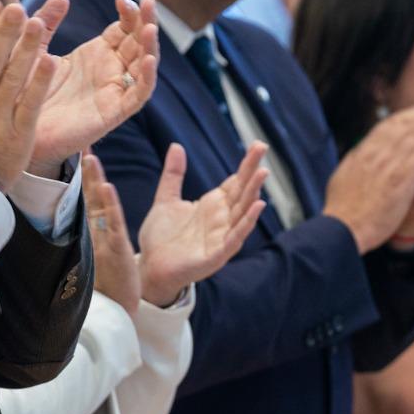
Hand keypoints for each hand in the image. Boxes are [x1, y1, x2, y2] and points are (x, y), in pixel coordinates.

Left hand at [28, 0, 158, 171]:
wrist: (18, 129)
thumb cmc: (28, 90)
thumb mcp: (36, 50)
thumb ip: (46, 23)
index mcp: (96, 54)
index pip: (124, 28)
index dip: (129, 13)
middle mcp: (110, 70)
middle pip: (139, 42)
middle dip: (146, 22)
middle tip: (149, 2)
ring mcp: (114, 91)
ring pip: (144, 66)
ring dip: (151, 47)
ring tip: (150, 28)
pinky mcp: (113, 113)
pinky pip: (138, 96)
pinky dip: (147, 78)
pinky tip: (149, 61)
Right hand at [84, 152, 140, 317]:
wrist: (116, 311)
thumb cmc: (108, 280)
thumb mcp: (101, 249)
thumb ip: (96, 228)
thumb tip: (91, 207)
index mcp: (93, 227)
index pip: (87, 193)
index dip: (83, 170)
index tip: (80, 145)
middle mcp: (94, 230)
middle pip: (87, 193)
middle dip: (84, 168)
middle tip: (79, 140)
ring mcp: (102, 239)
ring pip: (97, 205)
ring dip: (94, 180)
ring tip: (92, 156)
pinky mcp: (115, 249)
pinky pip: (113, 224)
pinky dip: (110, 205)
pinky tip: (107, 187)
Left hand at [136, 142, 269, 307]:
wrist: (150, 267)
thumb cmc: (161, 238)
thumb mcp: (166, 200)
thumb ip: (173, 175)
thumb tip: (177, 146)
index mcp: (212, 205)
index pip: (235, 181)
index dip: (246, 164)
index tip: (257, 145)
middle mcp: (221, 219)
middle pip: (242, 191)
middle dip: (253, 171)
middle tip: (263, 148)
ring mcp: (221, 236)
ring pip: (242, 212)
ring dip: (253, 193)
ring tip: (263, 173)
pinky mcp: (217, 254)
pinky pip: (235, 237)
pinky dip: (247, 223)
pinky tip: (258, 207)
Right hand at [323, 99, 413, 252]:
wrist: (341, 230)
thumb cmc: (343, 212)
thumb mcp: (344, 179)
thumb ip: (356, 164)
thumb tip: (359, 154)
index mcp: (361, 154)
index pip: (387, 127)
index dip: (408, 116)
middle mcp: (373, 154)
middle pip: (402, 125)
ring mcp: (385, 166)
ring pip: (412, 135)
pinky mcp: (398, 180)